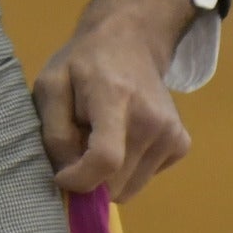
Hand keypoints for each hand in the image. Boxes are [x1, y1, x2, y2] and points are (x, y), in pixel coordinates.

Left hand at [33, 0, 196, 205]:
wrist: (131, 43)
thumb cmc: (83, 64)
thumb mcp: (51, 86)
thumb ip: (54, 132)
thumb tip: (66, 175)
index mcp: (116, 100)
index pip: (106, 159)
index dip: (79, 180)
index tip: (61, 176)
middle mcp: (152, 121)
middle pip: (116, 184)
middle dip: (90, 178)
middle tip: (78, 146)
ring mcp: (172, 134)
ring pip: (129, 189)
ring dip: (108, 176)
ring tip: (100, 139)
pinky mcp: (181, 145)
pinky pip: (144, 179)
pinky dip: (127, 170)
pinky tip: (121, 139)